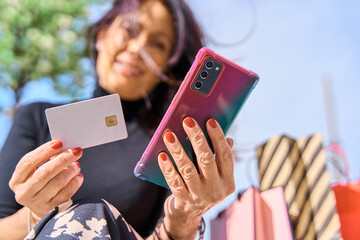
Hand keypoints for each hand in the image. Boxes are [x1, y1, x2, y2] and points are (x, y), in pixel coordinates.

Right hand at [9, 140, 82, 222]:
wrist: (43, 208)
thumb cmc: (42, 183)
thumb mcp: (38, 172)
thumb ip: (48, 160)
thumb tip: (65, 149)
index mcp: (17, 180)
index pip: (28, 163)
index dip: (43, 151)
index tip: (59, 143)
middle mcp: (24, 193)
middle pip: (44, 173)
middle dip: (63, 160)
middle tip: (76, 151)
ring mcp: (37, 203)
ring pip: (57, 182)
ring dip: (71, 170)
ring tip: (77, 165)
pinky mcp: (52, 210)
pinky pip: (67, 192)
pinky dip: (75, 181)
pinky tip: (78, 176)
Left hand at [158, 117, 234, 238]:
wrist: (188, 215)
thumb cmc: (203, 187)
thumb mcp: (216, 176)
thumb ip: (220, 158)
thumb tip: (227, 138)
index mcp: (227, 181)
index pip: (225, 156)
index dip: (218, 137)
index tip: (210, 121)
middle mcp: (216, 190)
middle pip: (207, 160)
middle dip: (197, 138)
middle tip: (187, 121)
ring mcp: (199, 197)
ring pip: (188, 169)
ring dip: (178, 150)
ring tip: (169, 135)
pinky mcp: (183, 201)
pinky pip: (174, 181)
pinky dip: (167, 168)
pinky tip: (162, 155)